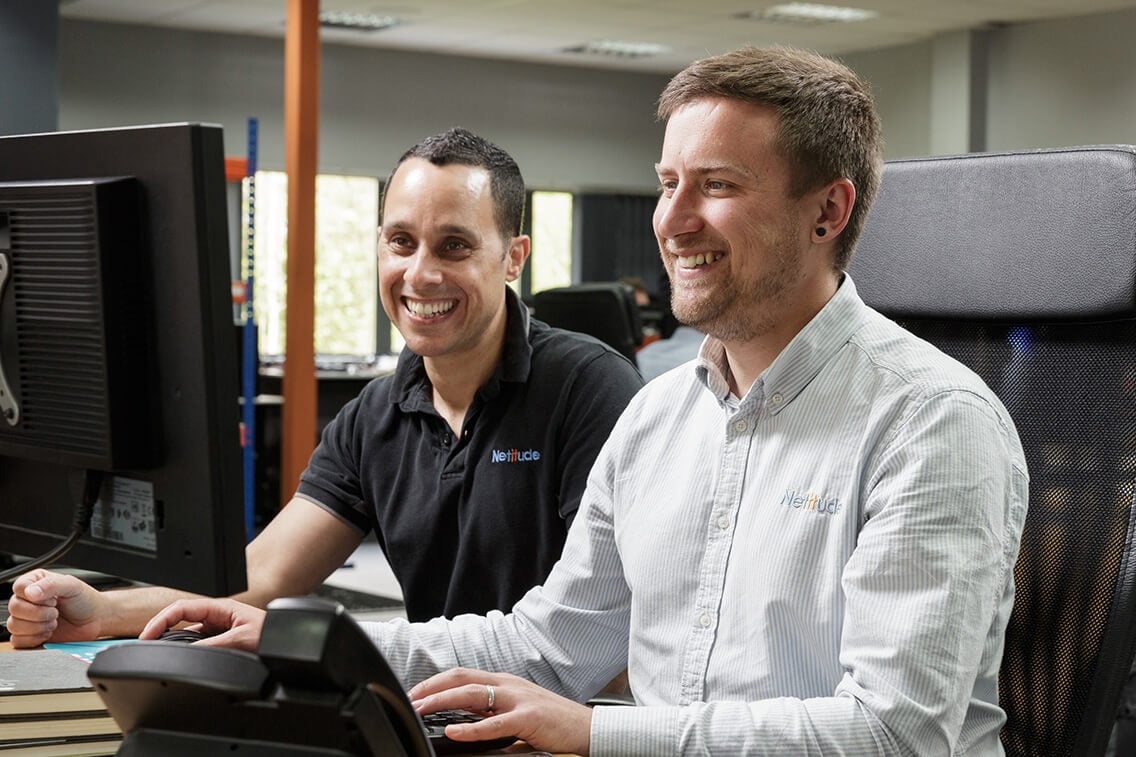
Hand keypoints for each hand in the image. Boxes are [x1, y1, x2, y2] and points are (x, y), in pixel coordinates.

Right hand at [5, 569, 105, 647]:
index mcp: (35, 582)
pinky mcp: (28, 635)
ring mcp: (26, 618)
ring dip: (38, 626)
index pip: (18, 587)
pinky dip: (35, 638)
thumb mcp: (72, 586)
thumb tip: (31, 592)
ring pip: (14, 625)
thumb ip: (51, 585)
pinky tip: (48, 632)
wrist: (95, 619)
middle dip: (39, 613)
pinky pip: (18, 640)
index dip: (34, 596)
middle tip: (55, 612)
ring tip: (54, 621)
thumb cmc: (85, 600)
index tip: (53, 599)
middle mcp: (27, 600)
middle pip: (14, 608)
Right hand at [140, 598, 265, 651]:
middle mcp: (216, 617)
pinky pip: (197, 645)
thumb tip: (187, 653)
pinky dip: (185, 652)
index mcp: (219, 608)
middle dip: (160, 631)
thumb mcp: (240, 639)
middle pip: (179, 621)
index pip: (181, 609)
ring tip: (156, 652)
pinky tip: (178, 659)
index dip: (160, 620)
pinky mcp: (220, 641)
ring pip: (187, 635)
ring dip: (172, 643)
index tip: (147, 634)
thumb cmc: (272, 634)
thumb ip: (213, 645)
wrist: (287, 644)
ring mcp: (217, 629)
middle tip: (144, 646)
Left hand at [408, 668, 592, 755]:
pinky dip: (470, 728)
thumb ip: (493, 718)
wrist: (587, 729)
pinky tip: (452, 731)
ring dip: (441, 701)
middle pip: (461, 678)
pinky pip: (493, 723)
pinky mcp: (529, 717)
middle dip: (431, 687)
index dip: (436, 682)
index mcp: (504, 683)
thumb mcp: (518, 715)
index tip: (415, 693)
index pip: (462, 675)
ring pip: (471, 694)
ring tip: (421, 709)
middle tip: (409, 699)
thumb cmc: (554, 723)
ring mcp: (518, 698)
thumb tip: (465, 730)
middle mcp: (508, 685)